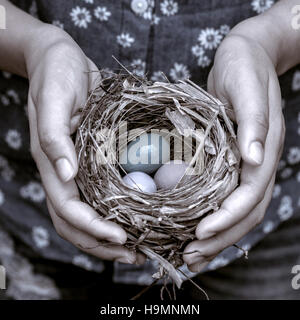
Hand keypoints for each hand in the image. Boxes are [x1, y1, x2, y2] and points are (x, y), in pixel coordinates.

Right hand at [25, 24, 142, 264]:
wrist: (60, 60)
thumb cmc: (55, 74)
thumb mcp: (53, 98)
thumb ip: (54, 136)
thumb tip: (66, 174)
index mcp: (52, 162)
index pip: (69, 208)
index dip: (93, 228)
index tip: (122, 238)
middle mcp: (64, 172)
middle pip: (77, 222)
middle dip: (103, 244)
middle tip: (135, 255)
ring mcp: (78, 168)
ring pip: (89, 214)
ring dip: (110, 236)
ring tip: (139, 247)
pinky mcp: (92, 160)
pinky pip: (102, 194)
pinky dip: (117, 212)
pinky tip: (137, 218)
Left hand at [183, 28, 284, 271]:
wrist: (245, 56)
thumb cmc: (244, 67)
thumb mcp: (247, 87)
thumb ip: (254, 122)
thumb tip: (254, 159)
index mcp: (263, 150)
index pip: (249, 195)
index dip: (227, 218)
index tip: (200, 233)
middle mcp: (256, 163)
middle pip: (244, 213)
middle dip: (219, 238)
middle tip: (190, 256)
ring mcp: (245, 164)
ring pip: (235, 212)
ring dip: (214, 236)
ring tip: (189, 253)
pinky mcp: (230, 161)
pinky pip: (222, 196)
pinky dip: (209, 216)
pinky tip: (191, 226)